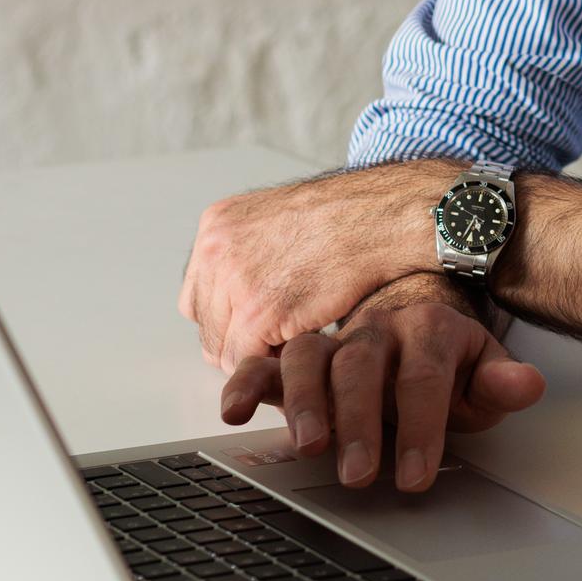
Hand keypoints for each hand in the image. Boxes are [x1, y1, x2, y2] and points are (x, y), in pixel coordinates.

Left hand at [179, 159, 459, 370]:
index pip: (199, 294)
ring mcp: (234, 282)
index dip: (230, 315)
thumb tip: (240, 288)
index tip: (258, 325)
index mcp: (218, 224)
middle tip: (279, 342)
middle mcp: (215, 250)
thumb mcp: (279, 215)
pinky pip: (248, 362)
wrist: (381, 216)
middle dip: (240, 337)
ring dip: (258, 353)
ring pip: (223, 348)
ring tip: (295, 348)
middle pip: (208, 323)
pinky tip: (304, 352)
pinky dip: (274, 366)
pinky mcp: (259, 314)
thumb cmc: (349, 215)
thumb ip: (250, 248)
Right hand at [218, 272, 545, 490]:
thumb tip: (527, 386)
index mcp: (428, 328)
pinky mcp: (295, 357)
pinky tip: (233, 411)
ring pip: (308, 356)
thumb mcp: (481, 372)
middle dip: (358, 419)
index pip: (423, 375)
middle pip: (361, 364)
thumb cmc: (446, 363)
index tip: (416, 477)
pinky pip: (264, 361)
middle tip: (358, 474)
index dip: (420, 425)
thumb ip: (500, 383)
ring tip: (308, 446)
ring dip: (304, 401)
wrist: (411, 325)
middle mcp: (376, 330)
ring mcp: (333, 340)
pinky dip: (243, 382)